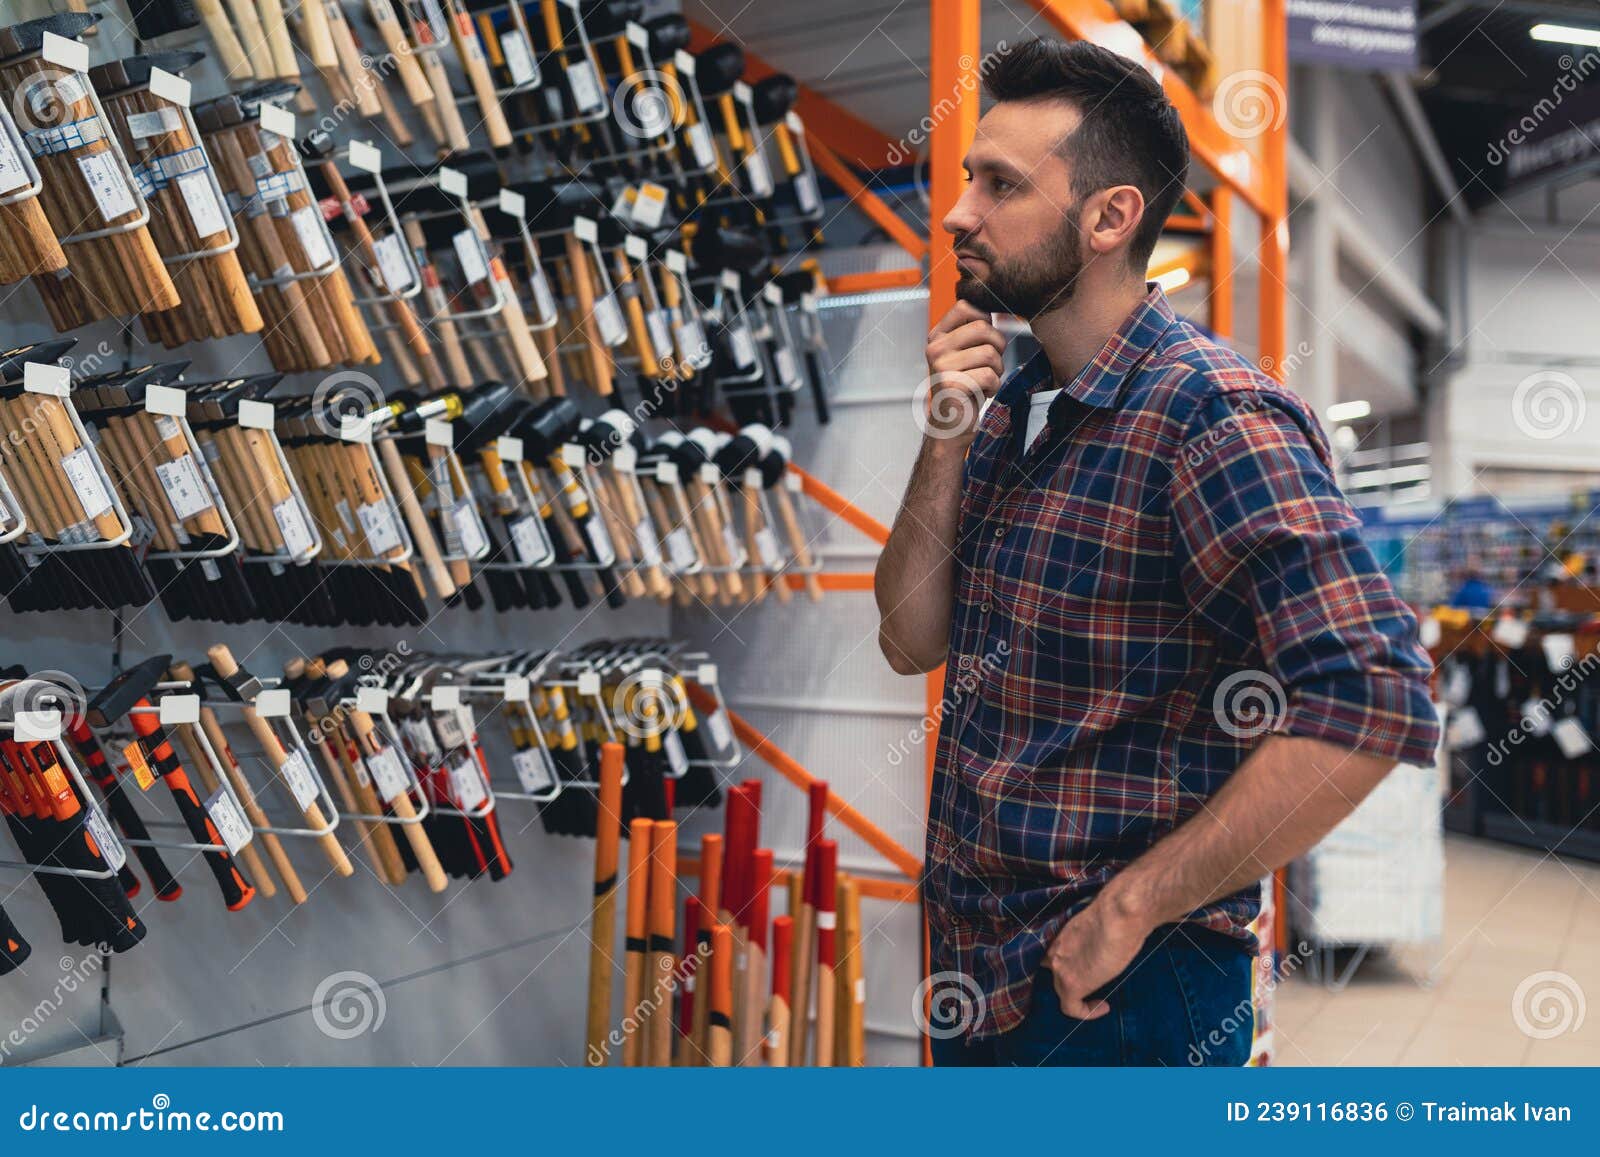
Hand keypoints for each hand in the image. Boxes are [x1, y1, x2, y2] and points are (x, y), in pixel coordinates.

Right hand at [921, 301, 1006, 442]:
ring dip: (996, 370)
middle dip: (997, 348)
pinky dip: (992, 387)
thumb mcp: (966, 354)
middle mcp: (935, 348)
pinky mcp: (952, 385)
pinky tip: (980, 393)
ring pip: (990, 353)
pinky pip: (989, 376)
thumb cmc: (963, 389)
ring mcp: (941, 366)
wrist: (950, 425)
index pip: (966, 306)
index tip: (987, 339)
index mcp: (937, 336)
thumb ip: (976, 332)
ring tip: (983, 381)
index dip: (986, 319)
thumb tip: (1000, 309)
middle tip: (988, 366)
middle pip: (983, 328)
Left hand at [1044, 893, 1153, 1019]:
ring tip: (1100, 999)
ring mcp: (1060, 968)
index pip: (1053, 955)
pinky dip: (1086, 1012)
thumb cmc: (1118, 912)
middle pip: (1054, 973)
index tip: (1087, 968)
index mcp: (1060, 934)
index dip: (1067, 965)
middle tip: (1094, 985)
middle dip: (1072, 981)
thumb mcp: (1099, 924)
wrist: (1121, 913)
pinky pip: (1071, 1008)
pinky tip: (1103, 1007)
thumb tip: (1103, 942)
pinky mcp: (1072, 984)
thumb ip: (1093, 936)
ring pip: (1062, 991)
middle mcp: (1054, 950)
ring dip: (1080, 998)